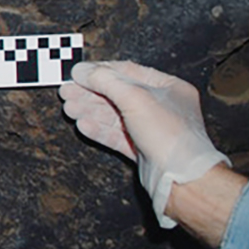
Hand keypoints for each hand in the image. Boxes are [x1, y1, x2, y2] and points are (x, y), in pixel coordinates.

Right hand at [59, 61, 230, 228]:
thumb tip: (83, 70)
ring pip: (114, 116)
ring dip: (89, 111)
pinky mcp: (142, 150)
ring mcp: (151, 129)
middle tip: (67, 92)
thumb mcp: (135, 97)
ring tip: (70, 108)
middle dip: (89, 94)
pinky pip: (116, 136)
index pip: (128, 71)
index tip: (78, 73)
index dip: (100, 71)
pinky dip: (98, 130)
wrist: (181, 177)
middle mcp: (161, 107)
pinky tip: (83, 125)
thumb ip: (105, 80)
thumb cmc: (172, 136)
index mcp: (169, 88)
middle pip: (117, 94)